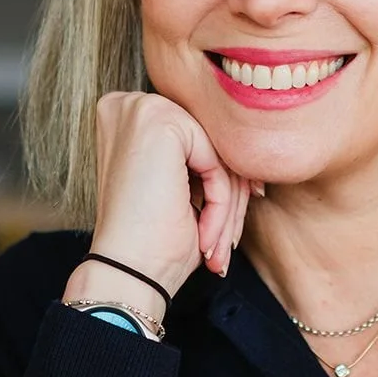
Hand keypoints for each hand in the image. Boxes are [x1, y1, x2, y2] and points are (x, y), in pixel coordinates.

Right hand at [62, 92, 257, 314]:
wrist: (126, 272)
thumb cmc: (150, 242)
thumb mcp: (181, 188)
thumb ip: (204, 155)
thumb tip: (251, 149)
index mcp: (127, 116)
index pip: (196, 141)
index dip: (223, 177)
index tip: (243, 207)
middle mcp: (129, 103)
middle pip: (209, 145)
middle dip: (231, 193)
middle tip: (233, 238)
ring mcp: (142, 108)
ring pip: (218, 153)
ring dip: (228, 206)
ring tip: (218, 248)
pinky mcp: (160, 122)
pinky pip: (216, 162)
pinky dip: (220, 204)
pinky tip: (204, 237)